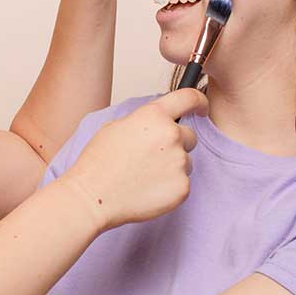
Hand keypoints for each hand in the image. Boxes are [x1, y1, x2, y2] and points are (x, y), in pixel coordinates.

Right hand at [58, 89, 208, 230]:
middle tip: (151, 157)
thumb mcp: (116, 127)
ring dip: (172, 166)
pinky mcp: (182, 187)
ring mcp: (179, 162)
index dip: (199, 101)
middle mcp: (171, 135)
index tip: (201, 107)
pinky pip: (183, 183)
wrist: (93, 197)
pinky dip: (169, 186)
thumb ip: (144, 120)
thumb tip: (159, 122)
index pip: (189, 98)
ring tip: (144, 175)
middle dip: (176, 144)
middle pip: (189, 136)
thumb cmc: (98, 163)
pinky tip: (147, 189)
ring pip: (186, 161)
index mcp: (154, 116)